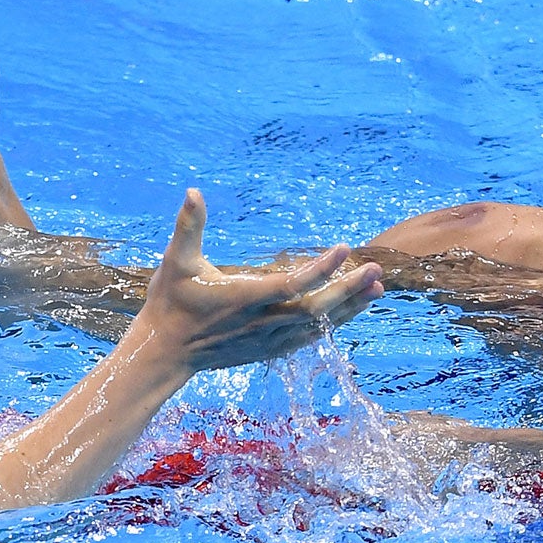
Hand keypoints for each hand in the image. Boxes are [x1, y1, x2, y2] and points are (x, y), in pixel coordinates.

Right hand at [133, 191, 383, 373]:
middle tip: (375, 270)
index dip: (320, 268)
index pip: (290, 284)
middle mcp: (260, 322)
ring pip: (317, 325)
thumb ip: (188, 226)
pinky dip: (333, 323)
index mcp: (241, 298)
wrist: (165, 352)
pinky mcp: (269, 350)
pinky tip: (351, 310)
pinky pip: (309, 337)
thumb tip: (193, 190)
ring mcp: (267, 339)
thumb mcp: (175, 261)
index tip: (344, 248)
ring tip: (377, 287)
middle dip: (347, 291)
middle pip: (314, 309)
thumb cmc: (170, 303)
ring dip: (349, 307)